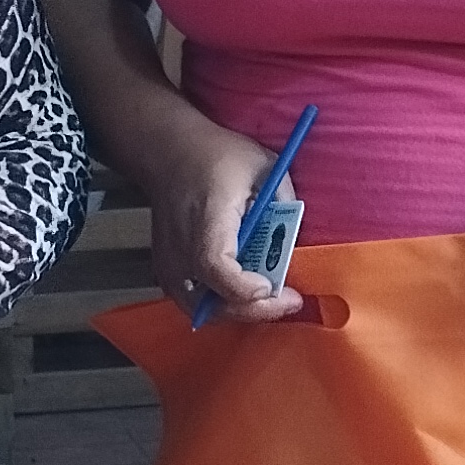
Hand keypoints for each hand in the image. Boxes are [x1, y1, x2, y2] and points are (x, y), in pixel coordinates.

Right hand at [148, 122, 305, 324]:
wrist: (170, 153)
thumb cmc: (215, 157)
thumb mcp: (263, 167)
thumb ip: (285, 201)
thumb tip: (296, 238)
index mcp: (206, 219)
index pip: (215, 266)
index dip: (244, 287)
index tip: (271, 286)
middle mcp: (181, 248)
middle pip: (211, 301)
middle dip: (256, 309)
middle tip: (288, 301)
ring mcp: (170, 263)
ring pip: (204, 310)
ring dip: (240, 311)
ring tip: (270, 300)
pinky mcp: (168, 271)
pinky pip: (196, 303)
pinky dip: (223, 305)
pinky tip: (246, 294)